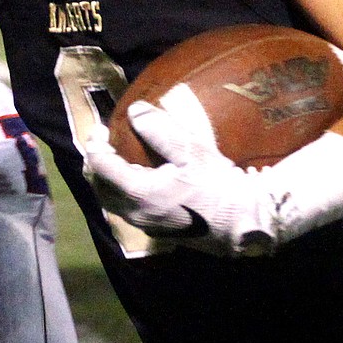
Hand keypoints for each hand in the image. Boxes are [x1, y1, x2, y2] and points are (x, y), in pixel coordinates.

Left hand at [83, 104, 277, 256]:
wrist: (246, 223)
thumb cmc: (218, 186)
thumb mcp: (190, 151)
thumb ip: (159, 131)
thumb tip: (135, 111)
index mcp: (139, 194)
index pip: (101, 168)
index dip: (95, 146)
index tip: (100, 129)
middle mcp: (136, 214)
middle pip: (100, 188)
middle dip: (96, 165)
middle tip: (103, 143)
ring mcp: (147, 226)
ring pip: (112, 203)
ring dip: (107, 181)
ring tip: (116, 159)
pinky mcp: (159, 231)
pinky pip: (128, 210)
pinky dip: (122, 193)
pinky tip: (137, 180)